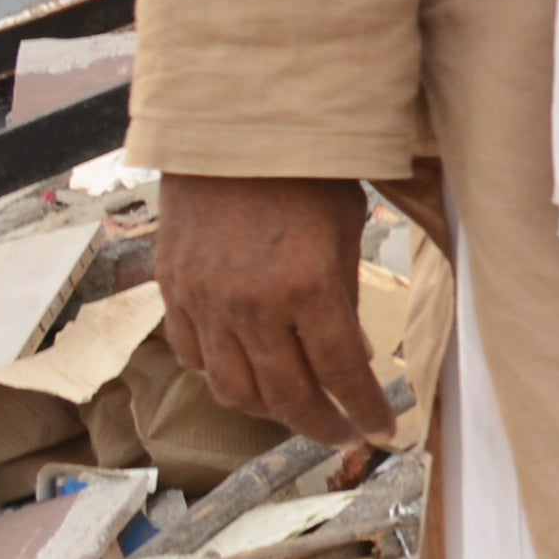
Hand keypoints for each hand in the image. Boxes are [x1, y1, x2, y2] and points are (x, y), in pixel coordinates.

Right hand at [156, 171, 400, 446]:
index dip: (365, 412)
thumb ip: (344, 297)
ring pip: (232, 390)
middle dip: (322, 427)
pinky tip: (244, 373)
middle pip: (286, 397)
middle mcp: (251, 305)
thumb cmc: (304, 166)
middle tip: (345, 435)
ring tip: (298, 410)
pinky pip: (192, 355)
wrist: (232, 123)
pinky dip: (219, 375)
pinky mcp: (173, 289)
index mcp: (307, 285)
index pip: (340, 374)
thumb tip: (349, 359)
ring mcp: (204, 301)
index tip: (385, 433)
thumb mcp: (345, 226)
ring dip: (269, 411)